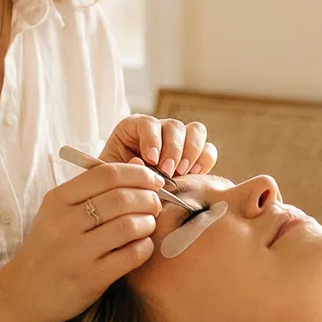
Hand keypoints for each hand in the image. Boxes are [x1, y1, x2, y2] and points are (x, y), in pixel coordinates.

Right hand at [0, 162, 164, 321]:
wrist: (24, 292)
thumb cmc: (48, 248)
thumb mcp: (57, 212)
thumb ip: (91, 191)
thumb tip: (137, 169)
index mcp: (57, 200)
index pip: (106, 174)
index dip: (138, 174)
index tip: (153, 180)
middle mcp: (65, 223)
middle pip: (121, 198)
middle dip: (148, 198)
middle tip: (155, 203)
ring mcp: (78, 252)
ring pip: (129, 225)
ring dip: (148, 222)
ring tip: (149, 224)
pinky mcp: (91, 278)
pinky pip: (131, 255)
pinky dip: (145, 246)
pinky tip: (143, 245)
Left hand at [101, 114, 217, 176]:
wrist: (126, 198)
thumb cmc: (115, 184)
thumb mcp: (113, 175)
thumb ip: (125, 168)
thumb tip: (141, 162)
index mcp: (134, 128)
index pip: (149, 123)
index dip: (152, 139)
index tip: (151, 159)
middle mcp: (160, 130)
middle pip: (174, 126)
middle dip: (173, 149)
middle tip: (167, 171)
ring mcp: (180, 142)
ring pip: (196, 131)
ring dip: (190, 152)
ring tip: (181, 173)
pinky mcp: (195, 158)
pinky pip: (208, 150)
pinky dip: (204, 160)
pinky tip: (193, 174)